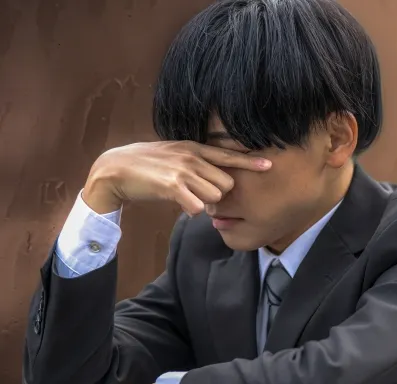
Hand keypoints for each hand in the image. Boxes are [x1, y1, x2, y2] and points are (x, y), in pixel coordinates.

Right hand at [82, 140, 271, 214]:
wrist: (115, 169)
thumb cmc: (148, 167)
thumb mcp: (175, 156)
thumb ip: (196, 163)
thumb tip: (215, 179)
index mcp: (194, 148)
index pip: (229, 155)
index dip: (250, 161)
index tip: (269, 164)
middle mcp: (192, 156)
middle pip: (226, 183)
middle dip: (218, 194)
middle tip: (199, 195)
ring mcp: (183, 170)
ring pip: (215, 196)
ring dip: (205, 203)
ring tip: (187, 197)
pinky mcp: (172, 186)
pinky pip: (198, 206)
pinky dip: (192, 209)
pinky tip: (181, 205)